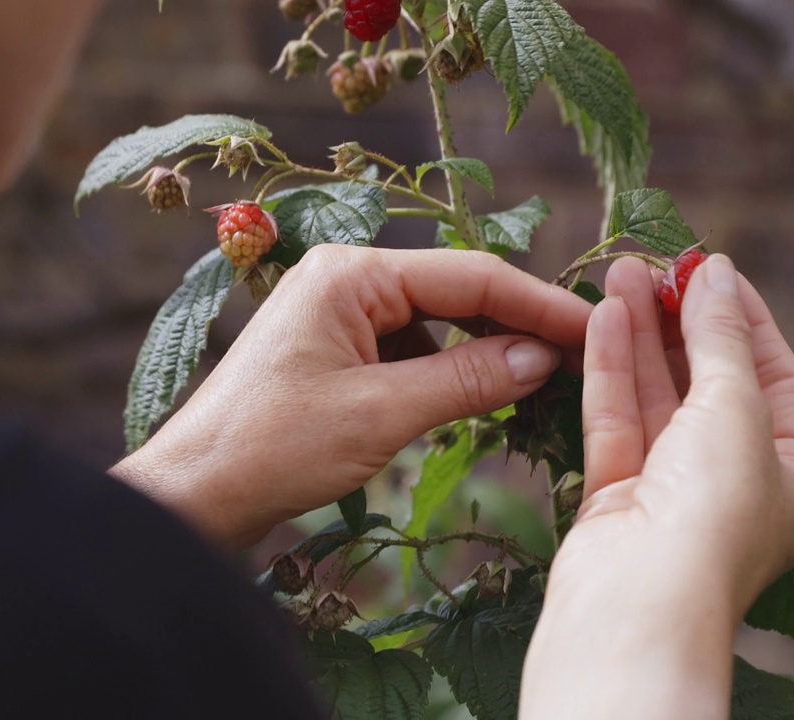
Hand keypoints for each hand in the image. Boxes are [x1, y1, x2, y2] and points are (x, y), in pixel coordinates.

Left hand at [112, 245, 591, 549]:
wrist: (194, 493)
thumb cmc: (271, 448)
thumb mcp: (380, 414)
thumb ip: (467, 380)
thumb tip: (542, 357)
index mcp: (349, 272)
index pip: (470, 275)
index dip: (540, 304)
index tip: (599, 332)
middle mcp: (343, 279)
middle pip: (454, 292)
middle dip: (516, 327)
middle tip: (581, 363)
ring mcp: (336, 317)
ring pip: (434, 324)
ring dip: (483, 353)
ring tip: (538, 386)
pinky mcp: (332, 354)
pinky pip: (407, 352)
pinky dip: (446, 374)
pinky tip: (478, 401)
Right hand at [521, 255, 793, 719]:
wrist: (638, 600)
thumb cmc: (713, 514)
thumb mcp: (735, 408)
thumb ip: (719, 337)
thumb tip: (714, 273)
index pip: (775, 376)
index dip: (742, 316)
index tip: (709, 265)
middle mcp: (736, 482)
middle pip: (708, 382)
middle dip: (681, 320)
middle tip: (653, 263)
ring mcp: (672, 489)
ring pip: (656, 396)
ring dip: (639, 335)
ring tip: (617, 273)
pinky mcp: (617, 494)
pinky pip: (617, 419)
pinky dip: (610, 369)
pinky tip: (602, 317)